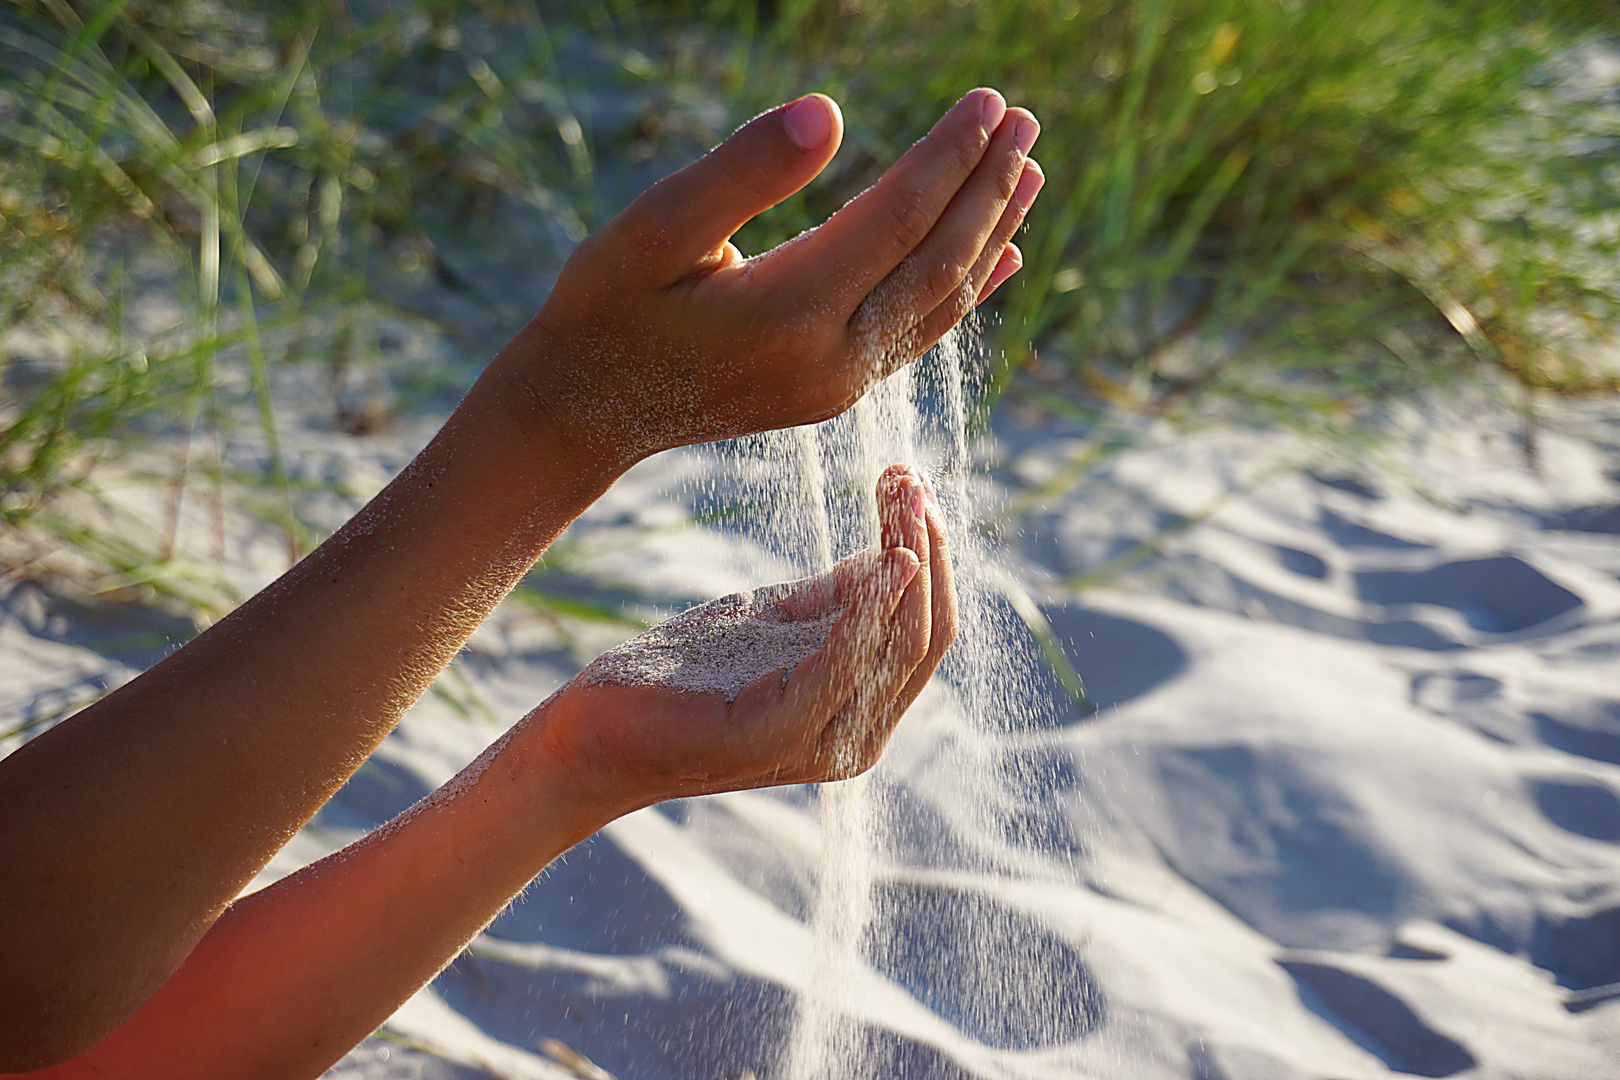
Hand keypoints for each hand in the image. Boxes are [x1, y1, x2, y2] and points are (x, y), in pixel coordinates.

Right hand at [511, 89, 1042, 465]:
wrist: (586, 408)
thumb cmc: (607, 305)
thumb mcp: (655, 227)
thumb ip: (743, 171)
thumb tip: (827, 113)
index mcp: (792, 309)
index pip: (901, 216)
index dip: (951, 154)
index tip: (991, 101)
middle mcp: (832, 357)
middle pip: (937, 258)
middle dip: (986, 186)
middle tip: (1027, 122)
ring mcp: (839, 382)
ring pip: (939, 298)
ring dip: (988, 232)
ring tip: (1028, 172)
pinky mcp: (835, 391)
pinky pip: (919, 333)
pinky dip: (966, 290)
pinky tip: (1001, 258)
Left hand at [533, 465, 957, 818]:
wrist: (595, 732)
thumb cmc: (683, 674)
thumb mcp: (774, 622)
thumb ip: (834, 599)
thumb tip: (897, 549)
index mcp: (860, 709)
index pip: (927, 628)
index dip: (932, 553)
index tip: (915, 481)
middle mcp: (856, 737)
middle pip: (927, 636)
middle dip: (929, 550)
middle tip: (914, 480)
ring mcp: (819, 743)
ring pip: (901, 648)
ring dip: (910, 563)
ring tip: (904, 498)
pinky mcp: (773, 736)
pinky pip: (840, 667)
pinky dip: (869, 612)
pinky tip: (885, 560)